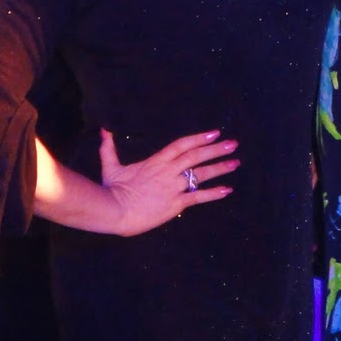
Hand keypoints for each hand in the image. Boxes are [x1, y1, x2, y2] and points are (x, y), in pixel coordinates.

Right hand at [99, 129, 237, 235]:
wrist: (114, 211)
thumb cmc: (111, 189)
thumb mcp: (111, 166)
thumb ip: (109, 148)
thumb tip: (104, 129)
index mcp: (156, 161)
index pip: (182, 145)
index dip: (199, 138)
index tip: (215, 133)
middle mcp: (168, 171)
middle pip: (196, 156)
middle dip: (216, 149)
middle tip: (233, 144)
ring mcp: (173, 187)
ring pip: (200, 175)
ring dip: (219, 168)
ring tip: (235, 162)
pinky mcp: (175, 204)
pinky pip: (198, 197)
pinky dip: (214, 193)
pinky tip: (227, 190)